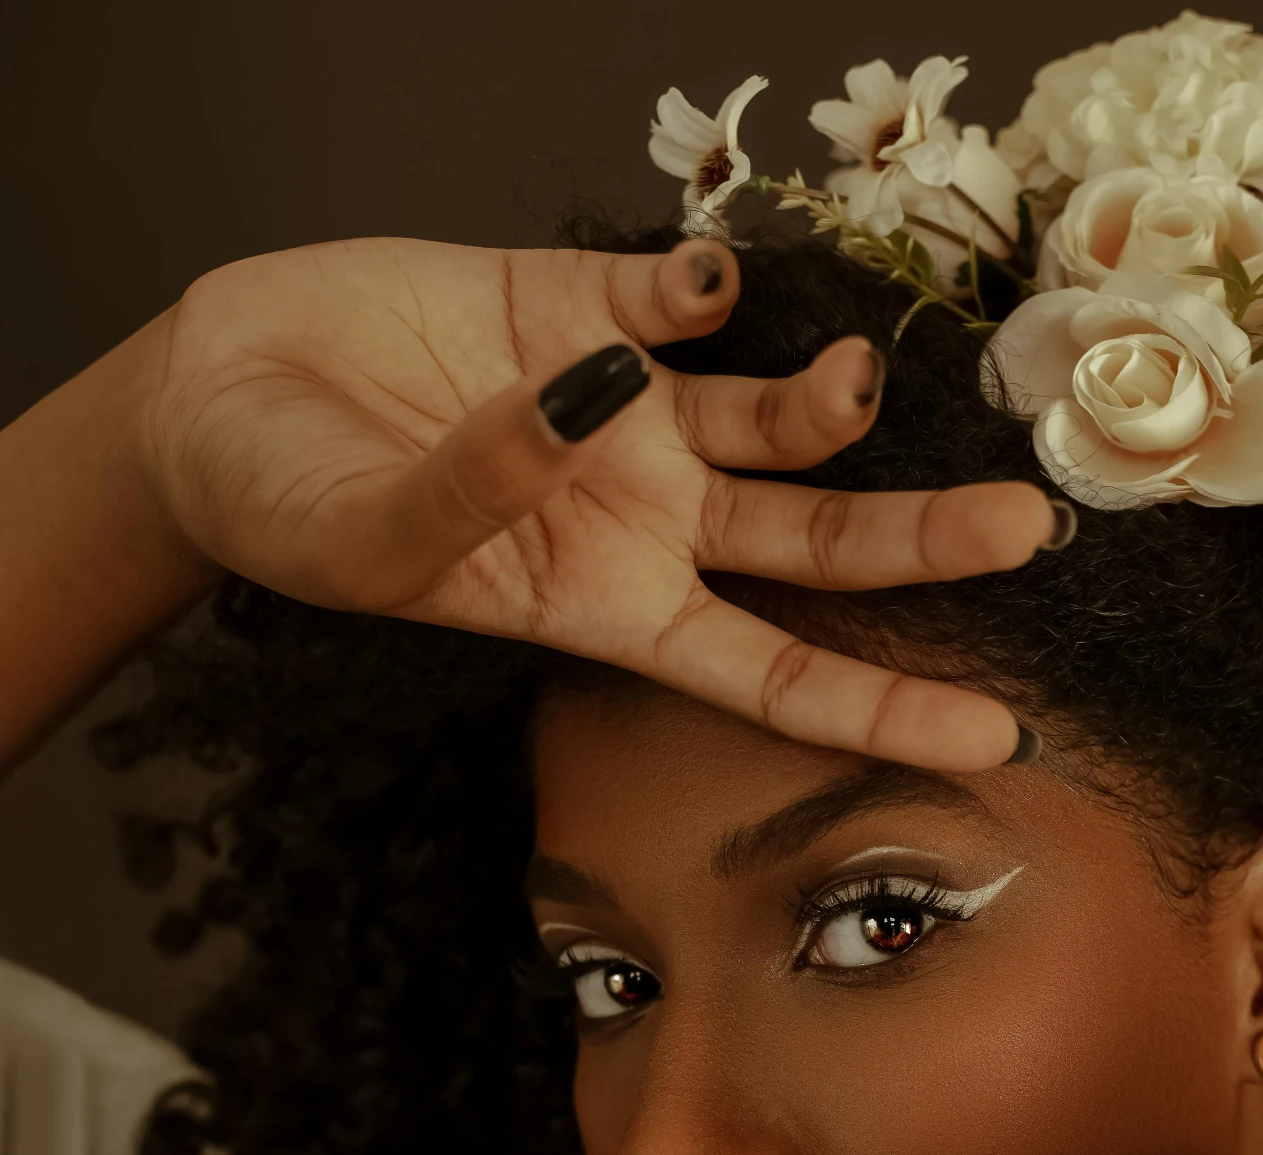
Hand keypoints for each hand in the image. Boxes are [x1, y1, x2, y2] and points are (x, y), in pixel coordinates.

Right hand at [139, 236, 1053, 762]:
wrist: (211, 397)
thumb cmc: (280, 505)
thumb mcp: (367, 536)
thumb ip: (479, 488)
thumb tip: (593, 405)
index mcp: (606, 606)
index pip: (773, 676)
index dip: (882, 710)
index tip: (994, 738)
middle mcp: (644, 518)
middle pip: (820, 548)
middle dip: (924, 542)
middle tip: (1024, 524)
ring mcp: (627, 412)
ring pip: (779, 418)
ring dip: (831, 397)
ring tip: (849, 379)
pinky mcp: (582, 304)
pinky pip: (679, 295)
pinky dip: (706, 282)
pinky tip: (697, 281)